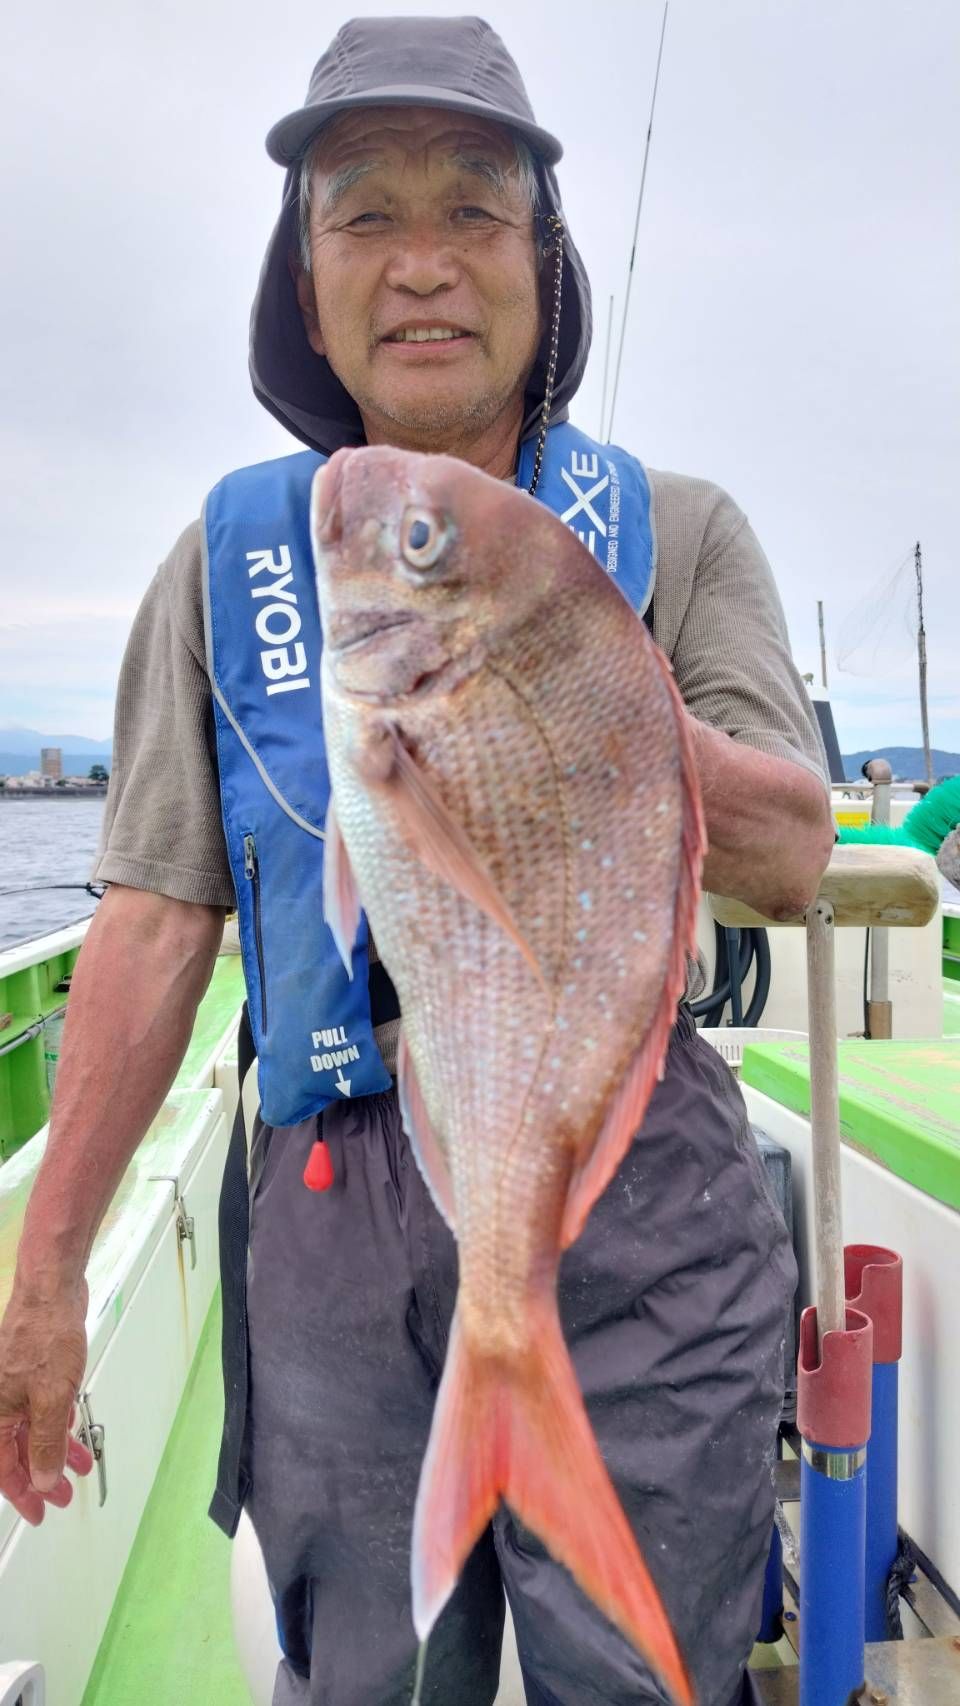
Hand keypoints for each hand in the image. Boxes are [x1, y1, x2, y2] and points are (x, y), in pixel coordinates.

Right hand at [0, 1278, 93, 1523]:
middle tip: (63, 1497)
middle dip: (42, 1476)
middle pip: (18, 1452)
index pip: (3, 1468)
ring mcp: (16, 1388)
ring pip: (33, 1431)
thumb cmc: (44, 1337)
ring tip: (80, 1468)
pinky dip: (58, 1426)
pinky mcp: (34, 1374)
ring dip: (56, 1451)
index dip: (23, 1494)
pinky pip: (43, 1411)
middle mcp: (0, 1403)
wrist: (52, 1292)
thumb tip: (43, 1480)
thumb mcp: (51, 1400)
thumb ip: (46, 1444)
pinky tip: (74, 1437)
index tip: (40, 1513)